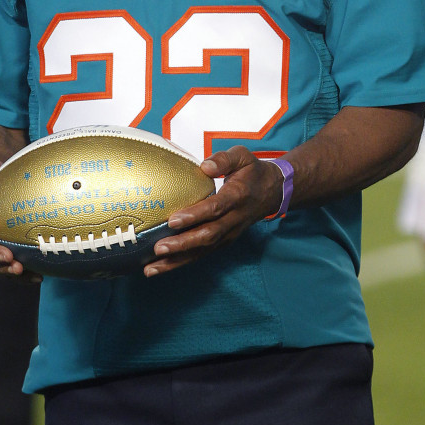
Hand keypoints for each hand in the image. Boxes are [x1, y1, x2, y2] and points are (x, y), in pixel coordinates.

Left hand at [143, 146, 284, 276]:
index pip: (215, 208)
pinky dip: (180, 263)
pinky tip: (160, 267)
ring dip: (177, 261)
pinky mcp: (223, 242)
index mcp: (237, 197)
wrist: (272, 192)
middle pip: (208, 235)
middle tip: (158, 248)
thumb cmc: (252, 172)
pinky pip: (202, 254)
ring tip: (152, 268)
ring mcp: (229, 234)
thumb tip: (204, 166)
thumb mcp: (243, 156)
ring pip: (203, 251)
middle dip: (182, 244)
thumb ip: (224, 159)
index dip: (194, 215)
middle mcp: (234, 220)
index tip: (172, 220)